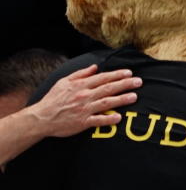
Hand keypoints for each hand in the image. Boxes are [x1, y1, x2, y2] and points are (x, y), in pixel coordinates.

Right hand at [25, 65, 140, 136]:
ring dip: (121, 99)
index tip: (129, 73)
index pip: (102, 78)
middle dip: (125, 84)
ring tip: (135, 96)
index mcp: (80, 85)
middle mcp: (84, 96)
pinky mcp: (83, 122)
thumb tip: (95, 67)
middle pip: (108, 88)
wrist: (41, 117)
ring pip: (106, 102)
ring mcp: (84, 109)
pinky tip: (119, 117)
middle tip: (139, 82)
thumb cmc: (53, 99)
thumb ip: (80, 74)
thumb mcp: (64, 82)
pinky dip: (108, 119)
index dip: (117, 75)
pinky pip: (98, 120)